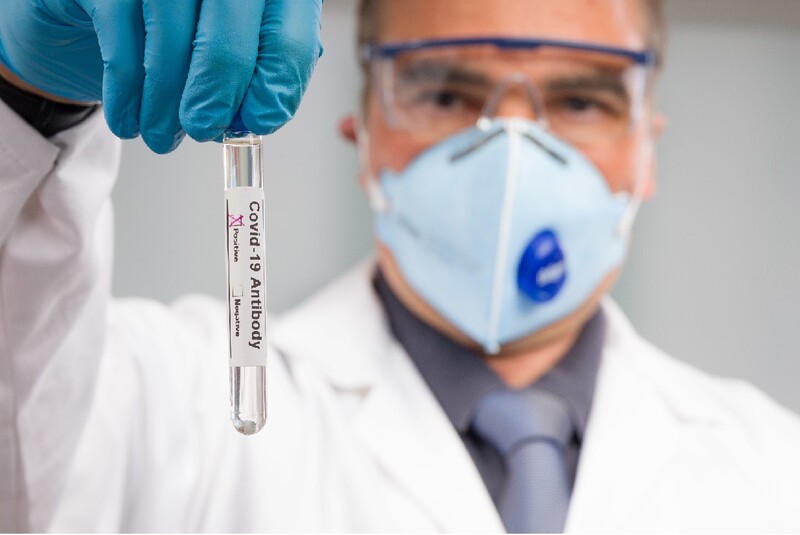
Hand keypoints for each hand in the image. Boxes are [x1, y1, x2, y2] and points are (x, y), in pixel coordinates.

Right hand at [0, 0, 322, 152]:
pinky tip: (128, 118)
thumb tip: (257, 117)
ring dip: (166, 102)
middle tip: (204, 129)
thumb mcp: (229, 52)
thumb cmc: (176, 35)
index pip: (288, 32)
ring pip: (172, 37)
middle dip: (219, 94)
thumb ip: (254, 77)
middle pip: (229, 33)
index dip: (279, 83)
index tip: (261, 121)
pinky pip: (120, 42)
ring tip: (161, 136)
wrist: (98, 13)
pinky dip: (126, 93)